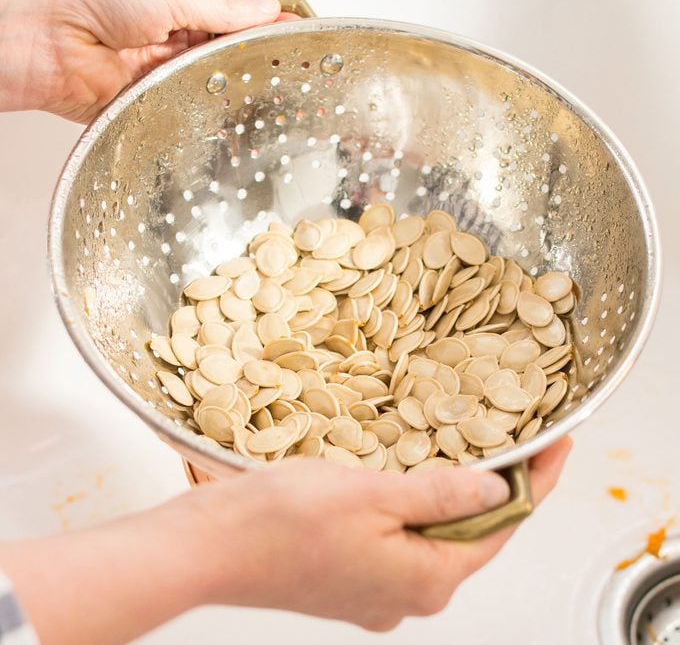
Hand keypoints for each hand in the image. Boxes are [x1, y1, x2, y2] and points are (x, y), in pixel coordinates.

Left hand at [0, 0, 285, 121]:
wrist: (34, 30)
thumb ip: (222, 10)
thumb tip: (268, 8)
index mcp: (179, 13)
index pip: (236, 29)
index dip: (267, 40)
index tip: (300, 49)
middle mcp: (169, 50)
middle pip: (224, 69)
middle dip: (253, 78)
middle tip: (291, 89)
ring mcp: (156, 83)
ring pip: (204, 100)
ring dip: (226, 105)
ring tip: (264, 114)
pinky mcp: (140, 112)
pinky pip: (175, 125)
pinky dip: (194, 129)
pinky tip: (221, 133)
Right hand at [189, 437, 572, 630]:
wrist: (210, 547)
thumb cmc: (279, 520)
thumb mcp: (372, 494)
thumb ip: (441, 496)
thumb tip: (498, 494)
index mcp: (423, 580)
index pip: (502, 529)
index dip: (535, 484)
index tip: (557, 446)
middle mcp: (406, 597)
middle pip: (471, 538)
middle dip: (496, 490)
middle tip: (513, 441)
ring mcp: (376, 592)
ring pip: (435, 538)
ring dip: (452, 496)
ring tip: (466, 452)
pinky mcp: (351, 579)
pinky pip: (402, 541)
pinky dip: (416, 508)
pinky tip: (410, 478)